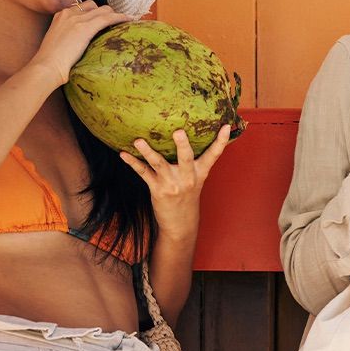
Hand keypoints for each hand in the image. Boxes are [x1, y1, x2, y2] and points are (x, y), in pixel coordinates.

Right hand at [30, 1, 135, 85]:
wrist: (46, 66)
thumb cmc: (50, 61)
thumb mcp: (58, 42)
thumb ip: (68, 36)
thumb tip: (80, 41)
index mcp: (61, 15)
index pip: (83, 7)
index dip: (94, 13)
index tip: (101, 20)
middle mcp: (69, 13)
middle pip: (94, 6)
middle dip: (105, 13)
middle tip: (113, 24)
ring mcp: (77, 19)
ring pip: (103, 10)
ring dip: (114, 15)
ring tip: (125, 22)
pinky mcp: (86, 27)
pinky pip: (108, 18)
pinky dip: (121, 18)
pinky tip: (130, 20)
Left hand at [119, 125, 231, 239]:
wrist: (180, 223)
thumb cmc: (187, 196)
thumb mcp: (197, 179)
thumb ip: (195, 161)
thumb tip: (189, 135)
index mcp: (200, 173)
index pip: (213, 155)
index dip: (221, 141)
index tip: (226, 127)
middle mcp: (187, 177)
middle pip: (186, 158)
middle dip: (182, 145)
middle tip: (178, 131)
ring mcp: (171, 183)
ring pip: (159, 164)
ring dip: (148, 152)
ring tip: (138, 141)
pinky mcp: (157, 189)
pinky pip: (144, 173)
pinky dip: (133, 162)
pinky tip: (123, 154)